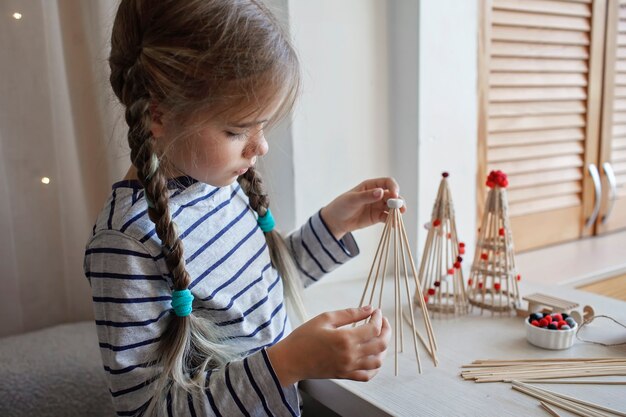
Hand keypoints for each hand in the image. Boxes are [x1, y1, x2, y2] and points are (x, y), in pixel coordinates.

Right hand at [267, 306, 390, 385]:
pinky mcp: (345, 376)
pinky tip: (373, 355)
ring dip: (383, 348)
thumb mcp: (325, 319)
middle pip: (380, 344)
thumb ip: (349, 313)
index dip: (378, 318)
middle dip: (386, 330)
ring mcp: (348, 368)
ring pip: (378, 361)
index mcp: (345, 339)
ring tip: (378, 337)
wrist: (290, 360)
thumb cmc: (304, 337)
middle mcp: (350, 355)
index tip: (375, 311)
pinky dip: (375, 366)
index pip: (373, 328)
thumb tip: (369, 309)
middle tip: (382, 321)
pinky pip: (368, 375)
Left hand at [320, 177, 403, 239]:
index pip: (387, 182)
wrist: (335, 221)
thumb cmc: (341, 206)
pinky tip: (394, 225)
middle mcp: (377, 194)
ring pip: (392, 207)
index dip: (393, 187)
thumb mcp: (352, 200)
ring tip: (399, 217)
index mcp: (371, 185)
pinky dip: (392, 220)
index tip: (395, 195)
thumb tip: (381, 192)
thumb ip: (367, 196)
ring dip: (397, 211)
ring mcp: (378, 206)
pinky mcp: (377, 217)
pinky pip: (388, 217)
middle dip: (398, 201)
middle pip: (392, 195)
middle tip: (400, 208)